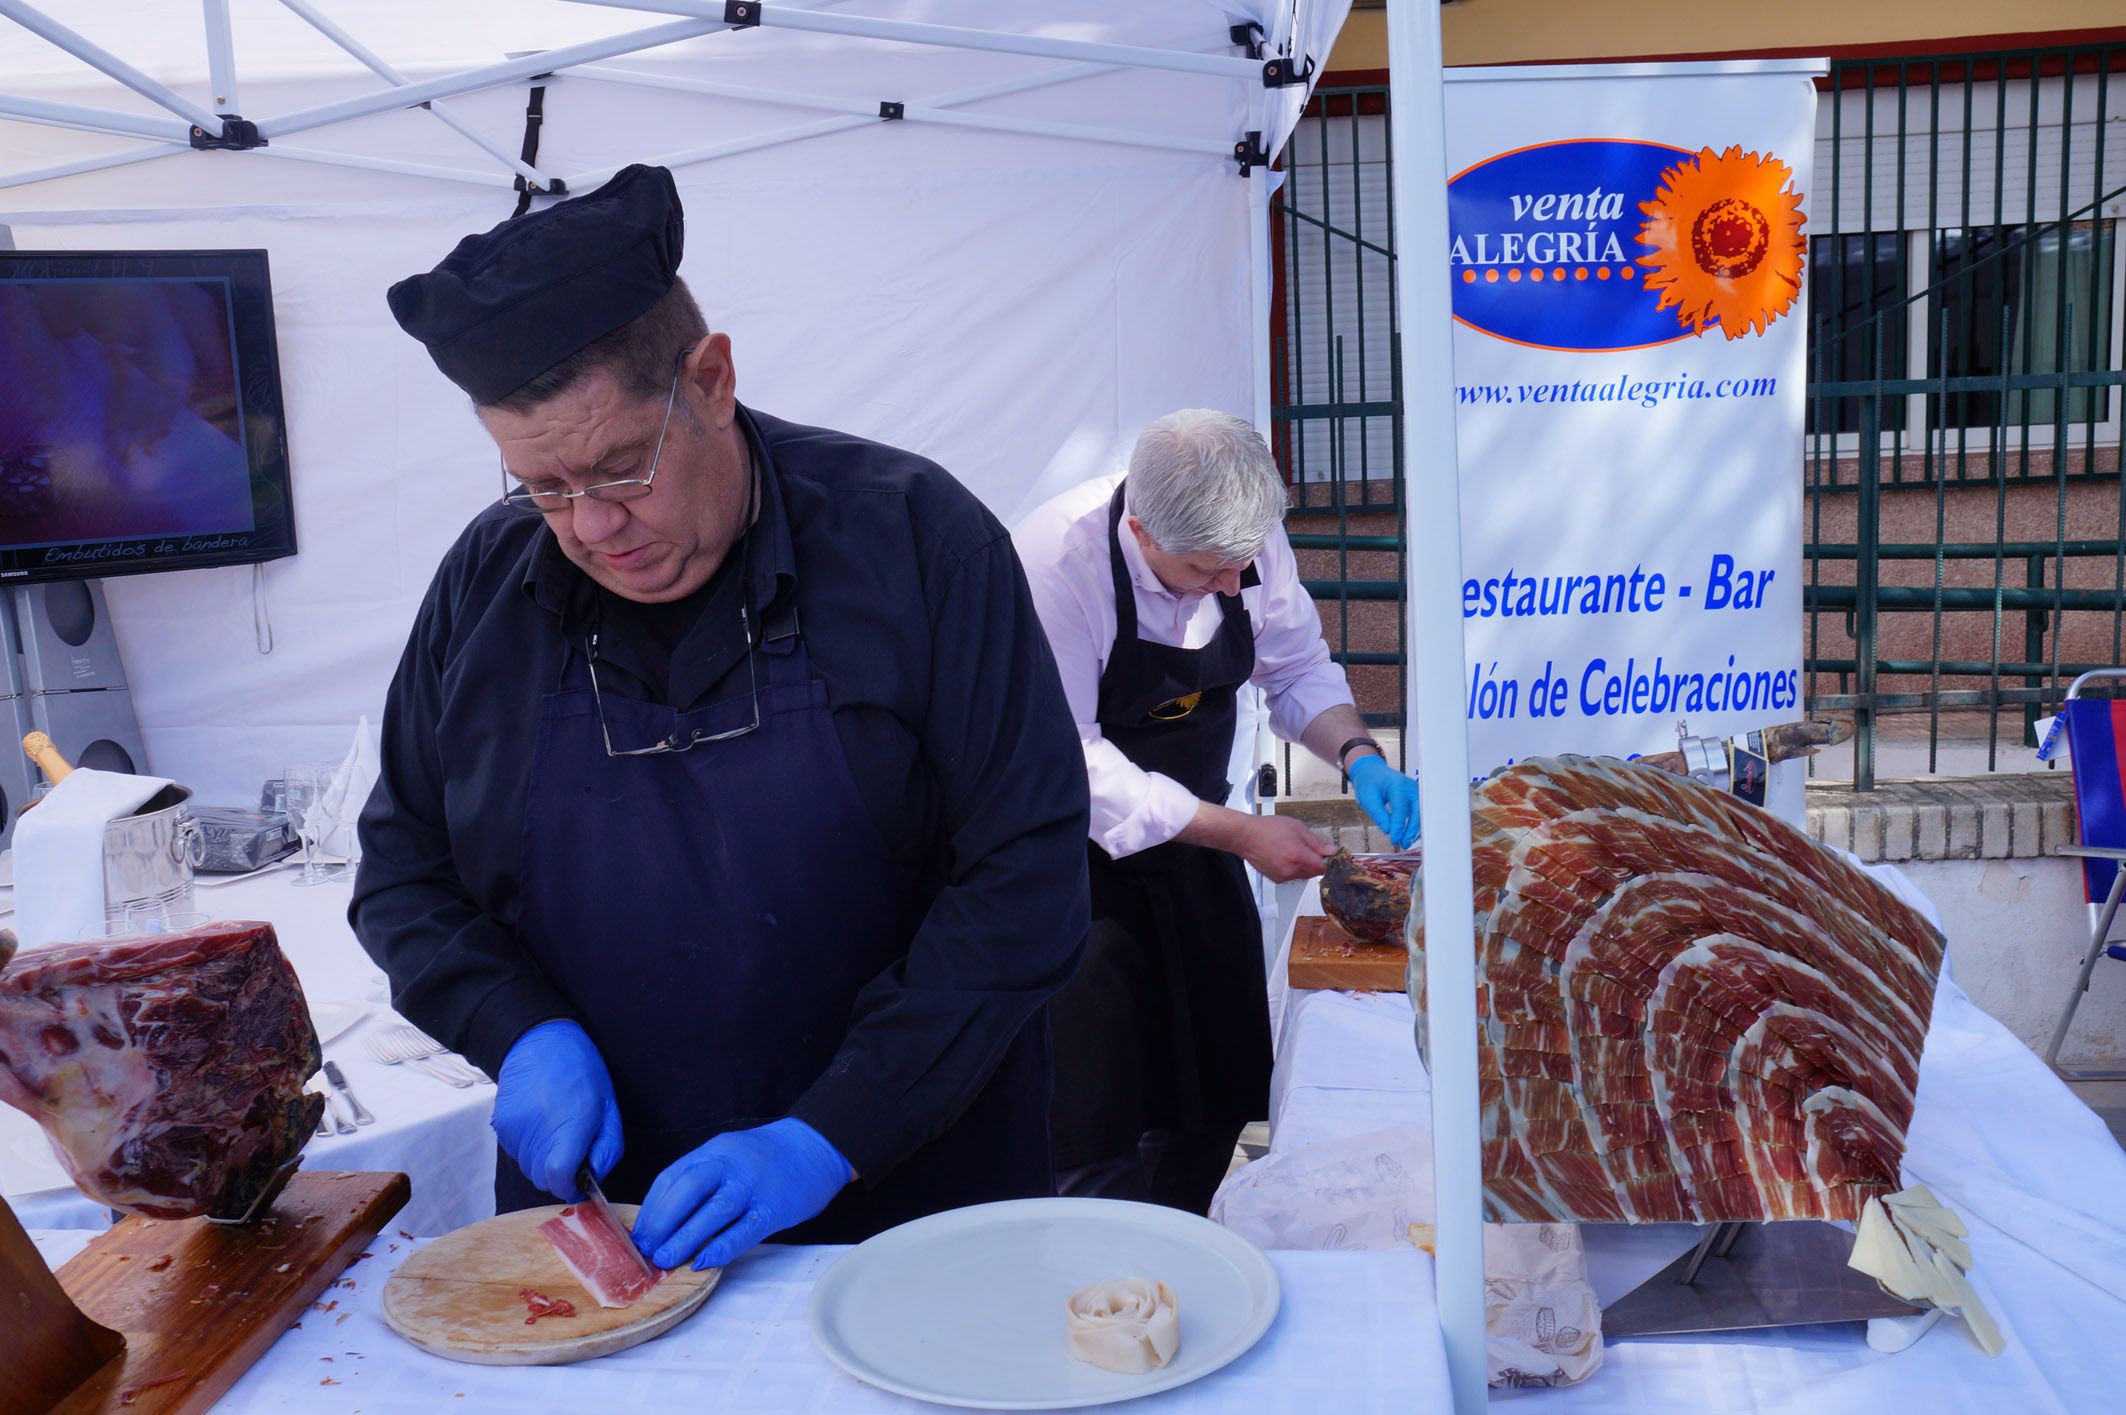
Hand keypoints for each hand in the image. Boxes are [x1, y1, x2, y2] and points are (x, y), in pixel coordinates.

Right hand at [490, 1020, 622, 1201]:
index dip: (571, 1188)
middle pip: (543, 1180)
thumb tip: (594, 1178)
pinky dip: (529, 1148)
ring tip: (555, 1131)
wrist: (539, 1042)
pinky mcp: (501, 1126)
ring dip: (543, 1161)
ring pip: (528, 1169)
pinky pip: (517, 1153)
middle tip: (572, 1151)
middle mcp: (536, 1132)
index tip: (580, 1182)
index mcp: (569, 1126)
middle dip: (559, 1175)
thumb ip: (607, 1149)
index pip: (559, 1178)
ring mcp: (514, 1130)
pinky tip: (540, 1124)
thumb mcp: (610, 1108)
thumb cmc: (582, 1073)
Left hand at [631, 1118, 853, 1270]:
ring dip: (683, 1239)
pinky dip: (720, 1248)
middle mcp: (730, 1165)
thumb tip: (666, 1218)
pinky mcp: (774, 1208)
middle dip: (661, 1224)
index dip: (651, 1209)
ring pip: (712, 1213)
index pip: (671, 1178)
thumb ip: (701, 1178)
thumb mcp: (728, 1153)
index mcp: (714, 1151)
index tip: (639, 1235)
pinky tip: (703, 1261)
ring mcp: (753, 1186)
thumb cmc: (767, 1156)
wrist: (817, 1146)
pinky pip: (743, 1231)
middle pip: (686, 1192)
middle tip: (646, 1251)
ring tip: (666, 1260)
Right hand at [1240, 814, 1335, 882]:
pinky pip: (1291, 876)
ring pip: (1303, 875)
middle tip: (1304, 847)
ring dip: (1302, 865)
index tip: (1323, 854)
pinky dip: (1291, 868)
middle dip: (1313, 862)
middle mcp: (1291, 870)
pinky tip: (1284, 856)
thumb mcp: (1297, 827)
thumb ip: (1316, 842)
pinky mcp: (1276, 879)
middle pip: (1314, 873)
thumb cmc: (1267, 829)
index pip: (1323, 868)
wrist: (1246, 836)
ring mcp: (1283, 876)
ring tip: (1291, 850)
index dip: (1325, 860)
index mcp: (1299, 856)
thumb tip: (1331, 850)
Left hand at [1349, 755, 1420, 848]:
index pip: (1401, 808)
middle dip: (1411, 830)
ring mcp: (1415, 791)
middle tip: (1403, 844)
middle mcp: (1410, 787)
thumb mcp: (1367, 798)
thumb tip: (1388, 830)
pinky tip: (1408, 836)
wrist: (1371, 772)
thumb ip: (1378, 814)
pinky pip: (1418, 812)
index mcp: (1397, 784)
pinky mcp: (1415, 797)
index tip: (1395, 839)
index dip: (1399, 826)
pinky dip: (1414, 824)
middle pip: (1416, 811)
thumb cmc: (1368, 782)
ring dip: (1414, 829)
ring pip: (1420, 813)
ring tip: (1405, 843)